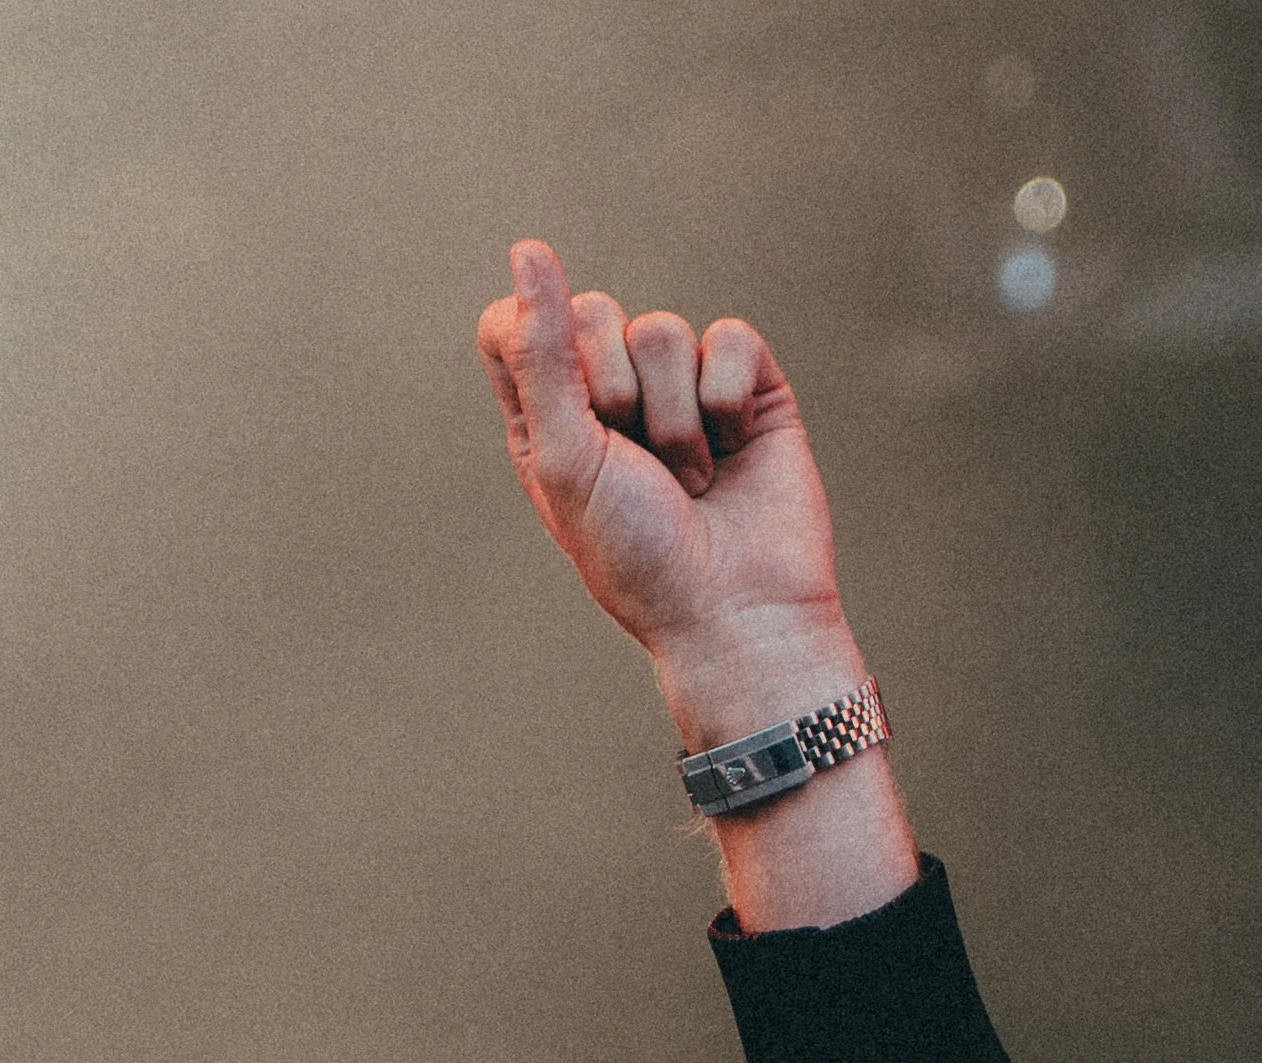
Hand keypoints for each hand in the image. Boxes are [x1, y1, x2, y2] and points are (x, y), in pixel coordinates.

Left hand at [476, 239, 919, 927]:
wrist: (739, 616)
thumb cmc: (640, 559)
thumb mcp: (566, 459)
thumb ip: (541, 353)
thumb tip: (528, 247)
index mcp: (547, 420)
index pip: (513, 324)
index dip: (536, 346)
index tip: (565, 409)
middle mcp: (609, 396)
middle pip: (591, 311)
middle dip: (614, 393)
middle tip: (637, 470)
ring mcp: (680, 389)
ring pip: (663, 328)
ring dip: (676, 418)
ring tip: (691, 481)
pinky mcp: (747, 388)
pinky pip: (729, 337)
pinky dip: (728, 398)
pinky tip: (734, 453)